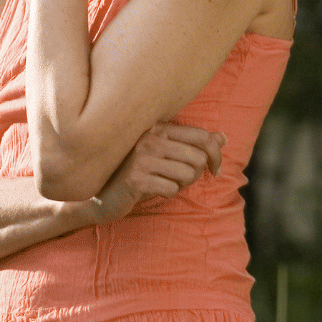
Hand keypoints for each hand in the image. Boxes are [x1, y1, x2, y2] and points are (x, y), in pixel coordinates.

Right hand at [89, 123, 226, 223]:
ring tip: (164, 184)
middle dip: (196, 174)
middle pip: (199, 157)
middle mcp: (149, 138)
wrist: (98, 194)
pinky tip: (152, 191)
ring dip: (181, 185)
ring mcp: (141, 157)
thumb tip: (224, 137)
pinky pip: (171, 189)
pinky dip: (167, 193)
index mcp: (157, 127)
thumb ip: (192, 144)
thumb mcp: (164, 154)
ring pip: (188, 174)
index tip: (216, 170)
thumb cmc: (135, 172)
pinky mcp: (135, 178)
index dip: (217, 155)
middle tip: (182, 181)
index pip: (203, 137)